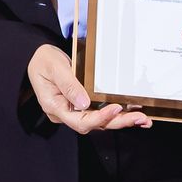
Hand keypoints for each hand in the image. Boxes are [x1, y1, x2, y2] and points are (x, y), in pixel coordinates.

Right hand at [28, 43, 150, 133]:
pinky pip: (100, 112)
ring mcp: (73, 111)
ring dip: (121, 120)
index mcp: (55, 107)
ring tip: (143, 119)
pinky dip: (117, 113)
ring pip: (99, 121)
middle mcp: (65, 113)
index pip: (80, 121)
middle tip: (140, 118)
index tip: (116, 108)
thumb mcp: (54, 68)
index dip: (100, 117)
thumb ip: (68, 85)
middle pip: (94, 124)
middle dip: (118, 122)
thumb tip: (84, 103)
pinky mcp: (81, 106)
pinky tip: (133, 112)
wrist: (38, 56)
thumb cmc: (43, 61)